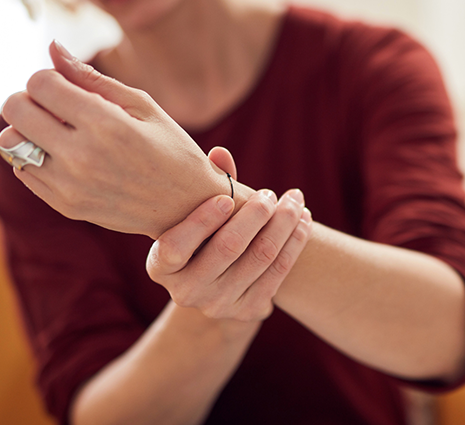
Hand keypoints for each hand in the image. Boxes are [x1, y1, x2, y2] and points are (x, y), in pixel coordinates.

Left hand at [0, 41, 232, 237]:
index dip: (48, 77)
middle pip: (15, 109)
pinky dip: (35, 157)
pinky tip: (64, 156)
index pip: (40, 83)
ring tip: (55, 131)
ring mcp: (70, 185)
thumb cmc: (170, 148)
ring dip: (26, 130)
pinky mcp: (65, 205)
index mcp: (105, 124)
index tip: (66, 86)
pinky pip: (23, 170)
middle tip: (54, 106)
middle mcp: (82, 156)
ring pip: (10, 142)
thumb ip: (91, 77)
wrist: (188, 207)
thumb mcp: (141, 105)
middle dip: (29, 98)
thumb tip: (52, 46)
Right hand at [147, 184, 311, 321]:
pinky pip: (279, 270)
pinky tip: (303, 220)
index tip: (227, 198)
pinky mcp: (249, 311)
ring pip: (261, 256)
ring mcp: (218, 305)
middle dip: (255, 214)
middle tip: (269, 193)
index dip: (202, 221)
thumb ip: (207, 184)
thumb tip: (221, 153)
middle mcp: (185, 292)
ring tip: (294, 200)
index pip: (176, 246)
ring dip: (284, 222)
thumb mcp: (195, 212)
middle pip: (228, 248)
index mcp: (161, 266)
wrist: (220, 282)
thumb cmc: (203, 233)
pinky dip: (295, 241)